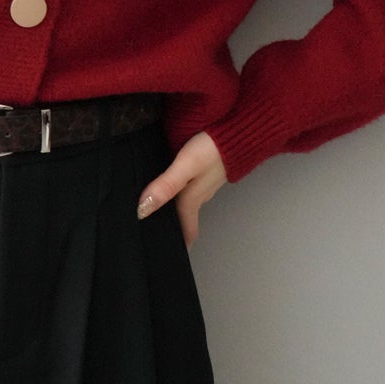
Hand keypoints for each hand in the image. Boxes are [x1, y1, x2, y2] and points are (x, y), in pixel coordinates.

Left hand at [136, 131, 227, 249]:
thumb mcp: (186, 166)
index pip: (185, 227)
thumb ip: (165, 186)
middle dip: (176, 228)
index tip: (170, 255)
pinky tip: (173, 185)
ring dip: (178, 210)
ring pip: (189, 202)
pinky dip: (182, 193)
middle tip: (159, 235)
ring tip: (161, 213)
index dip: (180, 242)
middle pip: (185, 216)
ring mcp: (207, 181)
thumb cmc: (213, 147)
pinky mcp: (209, 168)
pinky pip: (193, 187)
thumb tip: (142, 210)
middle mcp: (201, 193)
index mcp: (193, 197)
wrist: (242, 128)